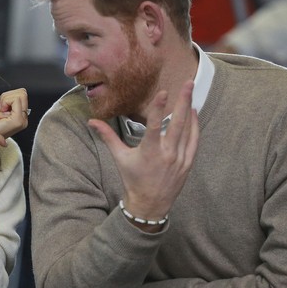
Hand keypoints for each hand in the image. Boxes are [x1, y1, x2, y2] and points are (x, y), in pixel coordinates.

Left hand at [0, 88, 28, 138]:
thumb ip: (5, 103)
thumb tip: (6, 95)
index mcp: (20, 117)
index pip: (22, 94)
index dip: (7, 96)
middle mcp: (23, 119)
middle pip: (23, 93)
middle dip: (8, 96)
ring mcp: (22, 120)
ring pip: (21, 94)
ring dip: (6, 98)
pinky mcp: (18, 120)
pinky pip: (15, 100)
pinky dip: (5, 101)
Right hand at [88, 80, 198, 225]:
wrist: (150, 204)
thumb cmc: (133, 179)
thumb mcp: (120, 157)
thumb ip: (108, 136)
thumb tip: (92, 121)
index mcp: (149, 152)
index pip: (153, 126)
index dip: (158, 108)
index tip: (163, 92)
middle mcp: (167, 154)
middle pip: (177, 123)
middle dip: (183, 101)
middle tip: (188, 82)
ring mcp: (179, 159)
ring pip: (188, 130)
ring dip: (189, 109)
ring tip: (190, 91)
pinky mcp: (187, 163)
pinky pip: (194, 140)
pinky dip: (194, 126)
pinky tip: (193, 113)